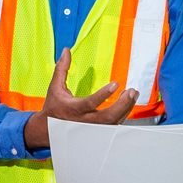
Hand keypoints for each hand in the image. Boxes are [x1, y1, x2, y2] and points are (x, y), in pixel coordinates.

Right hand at [22, 47, 138, 149]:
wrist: (49, 129)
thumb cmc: (54, 107)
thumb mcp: (55, 87)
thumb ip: (62, 69)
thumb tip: (66, 51)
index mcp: (74, 109)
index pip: (90, 103)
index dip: (103, 94)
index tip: (115, 85)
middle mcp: (85, 121)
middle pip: (108, 117)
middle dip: (122, 105)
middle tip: (131, 92)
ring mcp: (93, 128)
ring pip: (114, 122)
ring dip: (126, 108)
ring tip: (133, 94)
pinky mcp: (98, 131)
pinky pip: (114, 125)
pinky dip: (123, 114)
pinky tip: (127, 103)